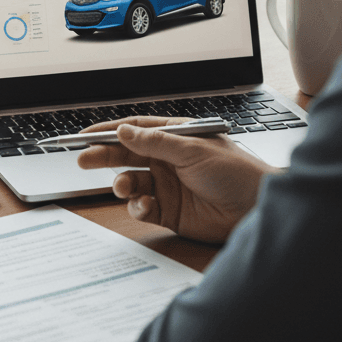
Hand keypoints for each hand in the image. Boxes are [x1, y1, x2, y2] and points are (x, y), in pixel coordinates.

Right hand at [77, 117, 277, 242]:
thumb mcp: (193, 150)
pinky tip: (145, 206)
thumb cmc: (236, 172)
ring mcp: (167, 185)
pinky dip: (137, 207)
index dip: (108, 131)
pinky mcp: (168, 211)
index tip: (84, 135)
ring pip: (130, 182)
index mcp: (174, 137)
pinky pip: (141, 207)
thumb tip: (123, 131)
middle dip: (103, 156)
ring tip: (123, 186)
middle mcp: (167, 160)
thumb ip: (155, 143)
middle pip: (126, 155)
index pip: (134, 130)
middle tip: (83, 160)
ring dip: (121, 183)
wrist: (257, 209)